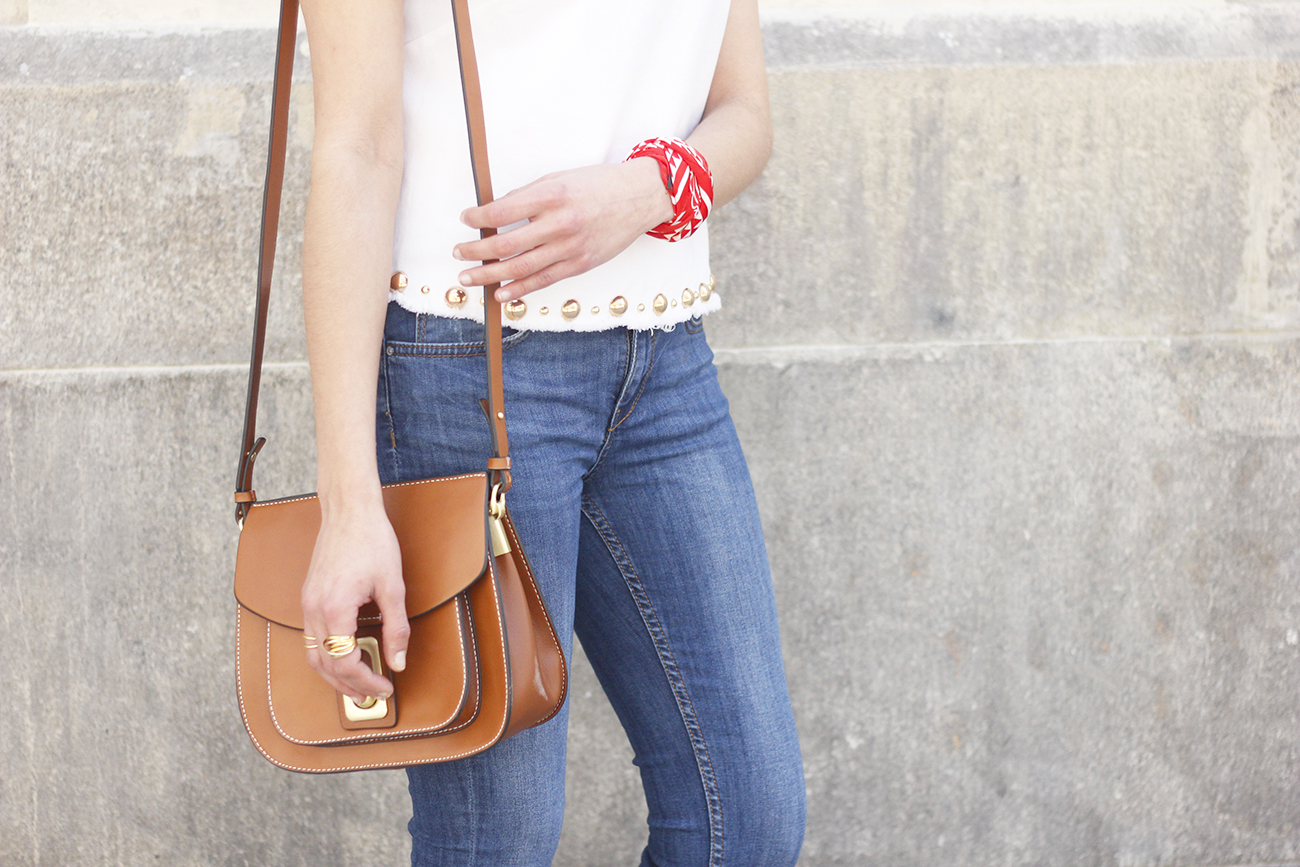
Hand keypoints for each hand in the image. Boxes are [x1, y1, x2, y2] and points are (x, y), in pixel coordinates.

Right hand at [300, 501, 409, 702]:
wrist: (349, 510)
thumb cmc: (373, 541)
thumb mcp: (393, 587)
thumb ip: (396, 628)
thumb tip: (398, 662)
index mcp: (335, 608)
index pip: (345, 662)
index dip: (366, 681)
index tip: (386, 687)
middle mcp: (314, 609)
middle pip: (325, 666)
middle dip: (349, 686)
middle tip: (374, 696)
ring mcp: (307, 603)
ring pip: (313, 655)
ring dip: (334, 675)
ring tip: (358, 686)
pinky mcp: (309, 597)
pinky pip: (312, 638)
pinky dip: (327, 656)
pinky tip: (346, 659)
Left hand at [453, 158, 672, 301]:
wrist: (640, 197)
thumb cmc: (599, 185)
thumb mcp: (560, 179)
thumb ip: (528, 196)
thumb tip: (496, 213)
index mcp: (552, 195)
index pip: (502, 212)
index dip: (477, 218)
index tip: (465, 219)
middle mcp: (560, 223)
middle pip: (506, 244)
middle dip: (476, 251)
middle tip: (458, 252)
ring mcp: (571, 247)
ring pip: (521, 267)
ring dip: (490, 274)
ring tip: (468, 277)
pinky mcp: (581, 264)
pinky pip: (543, 280)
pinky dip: (519, 289)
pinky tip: (501, 292)